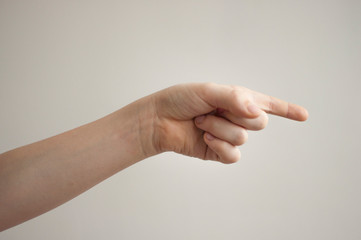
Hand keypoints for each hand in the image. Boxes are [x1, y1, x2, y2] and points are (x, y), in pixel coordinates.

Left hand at [146, 83, 307, 162]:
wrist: (160, 119)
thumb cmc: (181, 100)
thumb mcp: (209, 91)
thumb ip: (235, 98)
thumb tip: (258, 112)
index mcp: (238, 100)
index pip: (268, 104)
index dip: (287, 110)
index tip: (304, 115)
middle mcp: (236, 118)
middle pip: (260, 122)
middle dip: (237, 115)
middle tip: (213, 109)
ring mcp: (228, 136)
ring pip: (243, 137)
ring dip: (220, 127)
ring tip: (202, 121)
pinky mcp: (219, 152)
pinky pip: (233, 154)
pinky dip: (219, 144)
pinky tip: (205, 137)